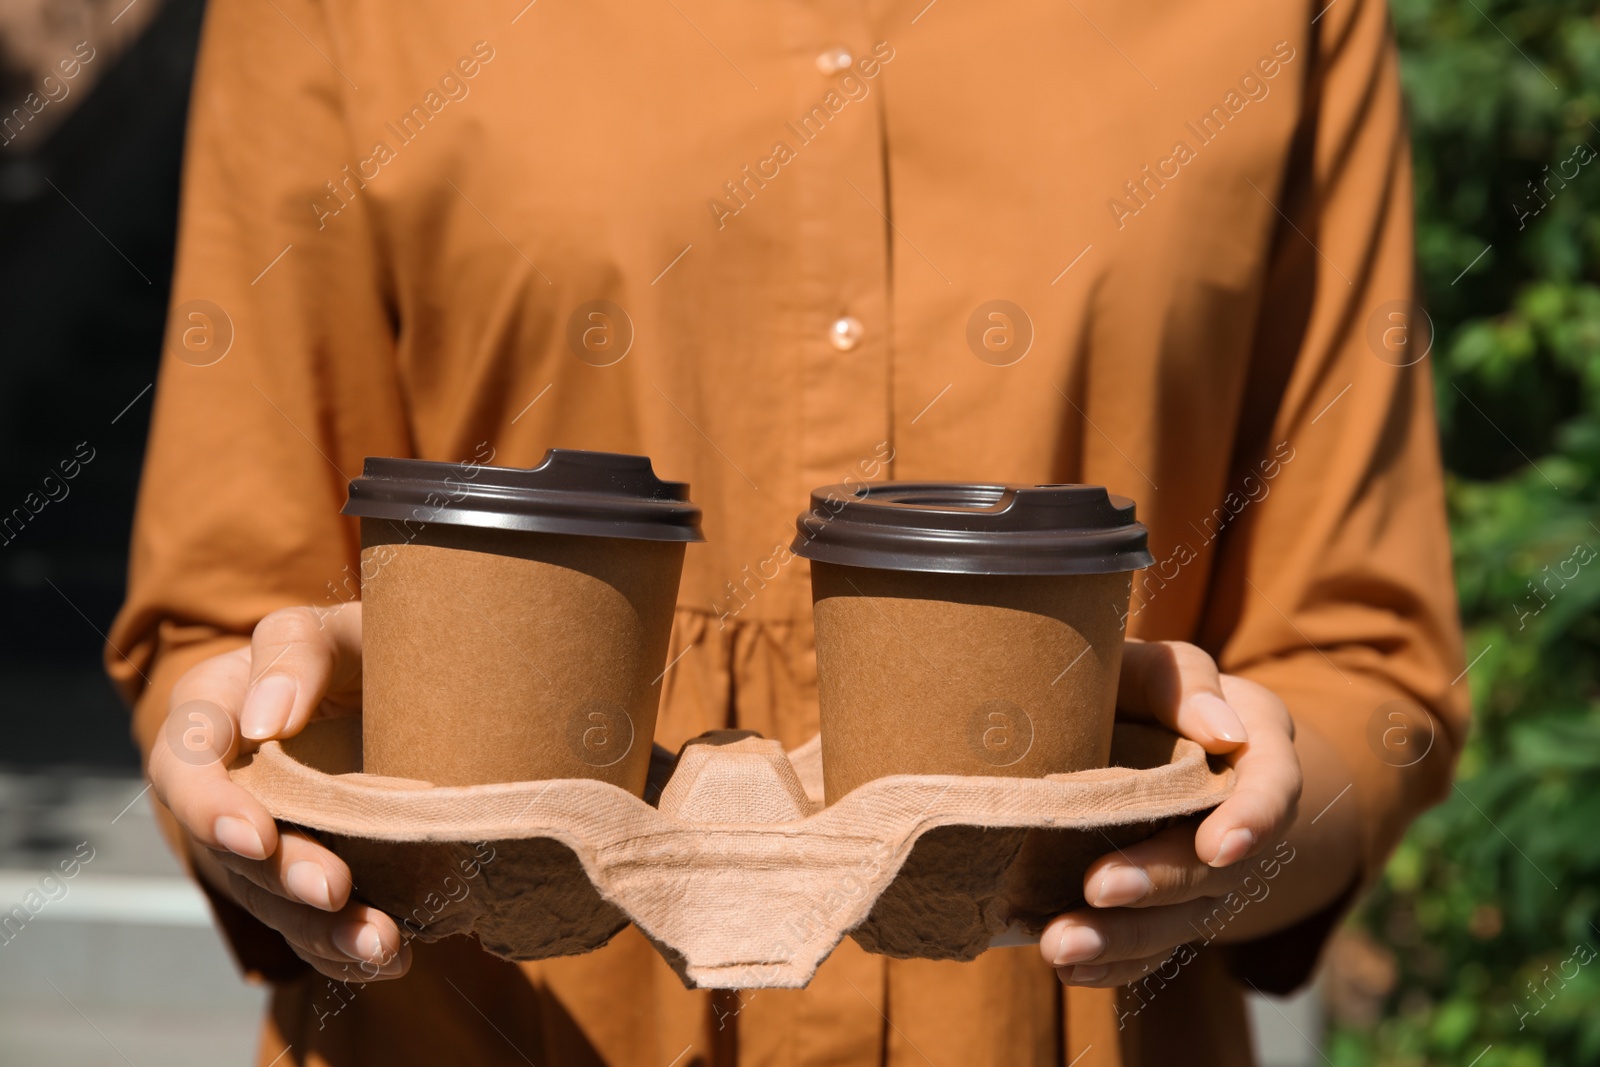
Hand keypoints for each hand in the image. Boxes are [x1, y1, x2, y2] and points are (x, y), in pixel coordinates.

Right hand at [148, 603, 410, 981]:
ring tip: (382, 945)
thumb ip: (296, 652)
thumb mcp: (326, 626)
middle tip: (336, 891)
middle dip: (281, 877)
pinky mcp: (300, 876)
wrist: (391, 691)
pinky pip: (308, 925)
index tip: (257, 835)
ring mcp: (262, 841)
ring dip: (321, 929)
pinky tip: (387, 959)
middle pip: (233, 849)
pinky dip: (343, 949)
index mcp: (209, 718)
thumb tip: (270, 719)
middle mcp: (224, 789)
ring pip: (272, 899)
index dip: (212, 807)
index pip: (185, 765)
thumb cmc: (352, 647)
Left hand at [1038, 639, 1302, 985]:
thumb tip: (1219, 729)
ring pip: (1181, 920)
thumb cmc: (1139, 689)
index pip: (1274, 786)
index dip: (1253, 819)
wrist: (1120, 730)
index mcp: (1255, 749)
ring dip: (1123, 939)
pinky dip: (1114, 964)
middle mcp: (1239, 821)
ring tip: (1059, 946)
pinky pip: (1152, 948)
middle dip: (1158, 883)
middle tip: (1098, 889)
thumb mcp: (1155, 665)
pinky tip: (1072, 969)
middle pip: (1214, 867)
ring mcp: (1204, 874)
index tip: (1218, 848)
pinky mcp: (1167, 908)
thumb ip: (1182, 679)